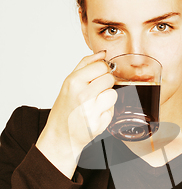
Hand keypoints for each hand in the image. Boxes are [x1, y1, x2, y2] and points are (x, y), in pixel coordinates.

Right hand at [36, 51, 116, 177]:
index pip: (102, 66)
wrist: (61, 135)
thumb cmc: (65, 108)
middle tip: (94, 92)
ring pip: (113, 94)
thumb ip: (86, 65)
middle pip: (109, 79)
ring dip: (107, 98)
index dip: (102, 70)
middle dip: (105, 84)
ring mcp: (92, 110)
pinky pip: (112, 110)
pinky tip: (95, 114)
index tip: (98, 75)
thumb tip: (102, 53)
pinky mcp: (99, 123)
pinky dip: (106, 111)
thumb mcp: (69, 82)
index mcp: (74, 82)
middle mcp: (83, 95)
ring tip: (94, 104)